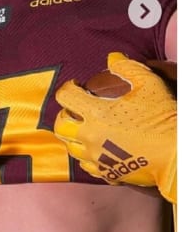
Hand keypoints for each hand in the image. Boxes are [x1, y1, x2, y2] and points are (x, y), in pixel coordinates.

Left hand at [54, 52, 176, 202]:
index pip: (65, 96)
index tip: (78, 86)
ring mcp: (96, 158)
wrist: (177, 155)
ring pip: (70, 147)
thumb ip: (127, 68)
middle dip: (64, 114)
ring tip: (83, 128)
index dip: (68, 87)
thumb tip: (113, 58)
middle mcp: (90, 137)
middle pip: (60, 124)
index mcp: (96, 113)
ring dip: (72, 135)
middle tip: (76, 109)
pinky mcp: (106, 174)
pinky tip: (95, 148)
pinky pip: (85, 165)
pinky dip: (85, 155)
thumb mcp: (149, 85)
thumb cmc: (163, 119)